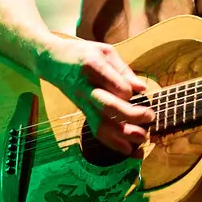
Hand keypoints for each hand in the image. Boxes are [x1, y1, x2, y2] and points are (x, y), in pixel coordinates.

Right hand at [37, 37, 151, 153]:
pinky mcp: (82, 111)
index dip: (128, 91)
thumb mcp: (104, 51)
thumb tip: (142, 88)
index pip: (112, 83)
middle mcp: (86, 87)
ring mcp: (82, 101)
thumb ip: (124, 70)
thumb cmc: (82, 53)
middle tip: (150, 116)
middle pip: (107, 107)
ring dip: (122, 134)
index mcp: (92, 66)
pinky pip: (95, 129)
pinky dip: (112, 142)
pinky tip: (127, 149)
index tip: (140, 91)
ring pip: (100, 123)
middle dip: (131, 115)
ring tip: (142, 138)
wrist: (51, 60)